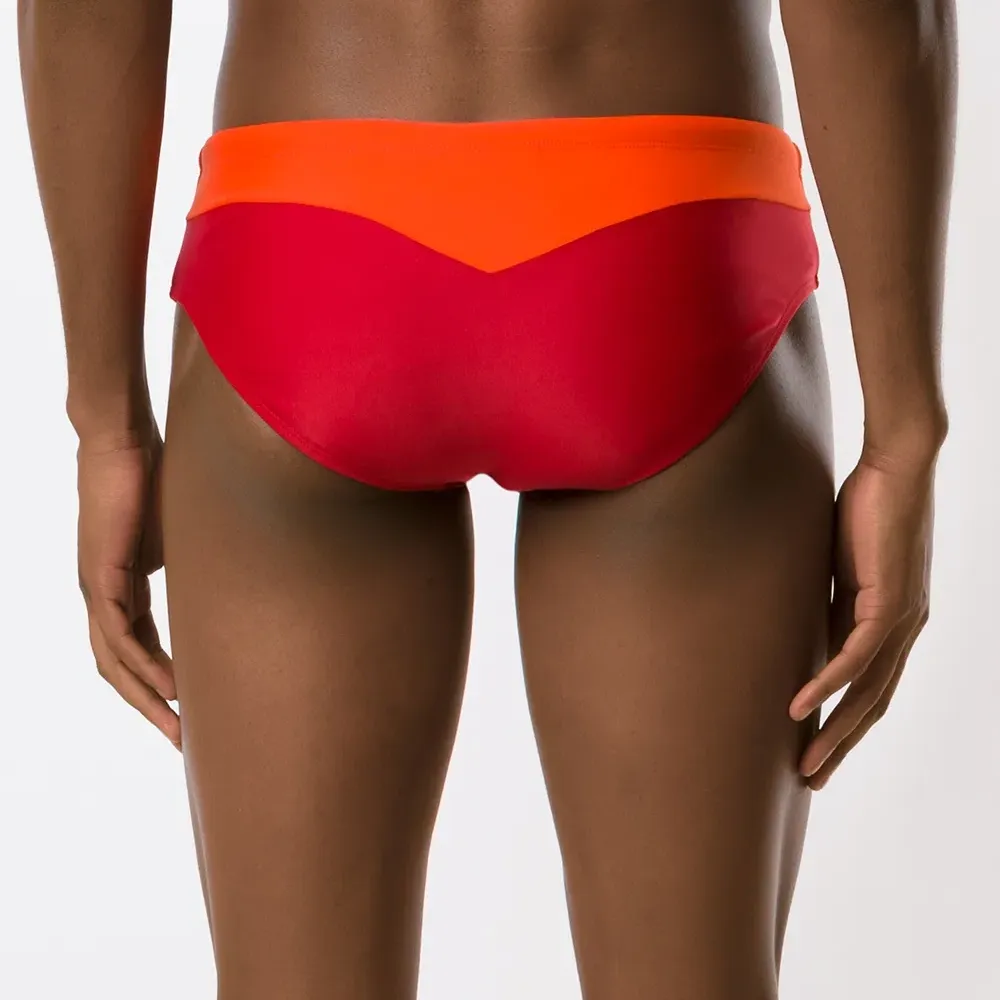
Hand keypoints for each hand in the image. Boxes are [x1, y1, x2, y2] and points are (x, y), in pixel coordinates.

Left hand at [77, 426, 179, 749]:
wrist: (122, 441)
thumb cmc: (155, 475)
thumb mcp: (186, 533)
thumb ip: (201, 560)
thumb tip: (242, 570)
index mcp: (123, 587)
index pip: (140, 648)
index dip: (162, 682)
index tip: (192, 709)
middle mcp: (104, 595)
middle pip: (122, 668)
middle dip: (152, 708)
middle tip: (183, 740)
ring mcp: (98, 589)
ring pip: (116, 662)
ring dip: (146, 699)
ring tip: (178, 728)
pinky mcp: (101, 577)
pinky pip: (119, 635)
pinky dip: (142, 666)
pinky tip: (168, 687)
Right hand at [789, 449, 935, 788]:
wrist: (897, 467)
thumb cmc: (867, 509)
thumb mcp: (840, 570)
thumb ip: (829, 605)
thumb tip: (803, 633)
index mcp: (893, 623)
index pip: (869, 688)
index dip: (843, 724)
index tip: (815, 750)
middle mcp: (905, 630)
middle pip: (872, 704)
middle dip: (841, 746)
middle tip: (812, 779)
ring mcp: (902, 619)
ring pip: (868, 692)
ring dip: (835, 732)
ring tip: (807, 764)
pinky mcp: (892, 602)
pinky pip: (857, 656)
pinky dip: (829, 685)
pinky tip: (802, 707)